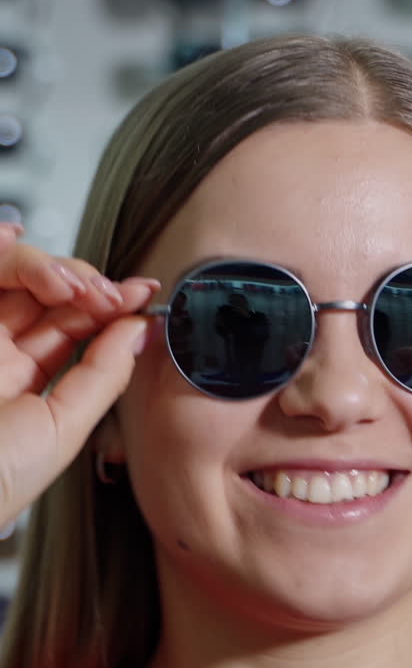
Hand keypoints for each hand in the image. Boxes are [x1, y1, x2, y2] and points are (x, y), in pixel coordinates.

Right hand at [0, 226, 158, 527]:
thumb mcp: (63, 428)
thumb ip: (102, 375)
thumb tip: (138, 330)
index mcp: (22, 379)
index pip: (70, 324)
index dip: (107, 304)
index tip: (141, 294)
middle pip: (42, 291)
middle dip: (82, 280)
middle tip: (107, 294)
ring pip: (8, 272)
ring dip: (45, 266)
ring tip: (69, 287)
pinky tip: (11, 239)